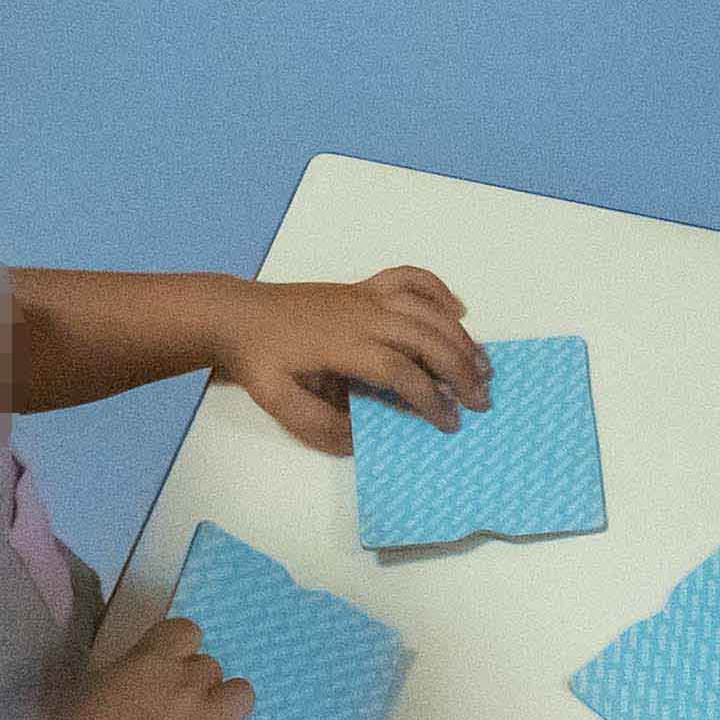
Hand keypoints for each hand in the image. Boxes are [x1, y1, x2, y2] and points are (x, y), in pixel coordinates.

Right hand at [33, 618, 276, 719]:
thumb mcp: (97, 682)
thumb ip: (134, 670)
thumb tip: (153, 675)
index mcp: (151, 660)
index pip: (187, 631)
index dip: (180, 648)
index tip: (169, 665)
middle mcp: (187, 685)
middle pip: (211, 667)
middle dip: (195, 683)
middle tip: (173, 707)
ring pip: (242, 695)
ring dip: (226, 704)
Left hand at [212, 267, 487, 450]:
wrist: (235, 314)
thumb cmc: (258, 360)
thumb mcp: (280, 402)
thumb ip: (321, 425)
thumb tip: (363, 441)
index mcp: (343, 345)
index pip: (401, 371)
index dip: (429, 399)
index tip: (448, 423)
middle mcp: (363, 315)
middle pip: (426, 337)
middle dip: (460, 370)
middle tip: (481, 402)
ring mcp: (365, 296)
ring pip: (427, 309)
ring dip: (461, 337)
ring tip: (483, 366)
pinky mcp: (363, 287)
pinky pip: (410, 278)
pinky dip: (438, 290)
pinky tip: (457, 310)